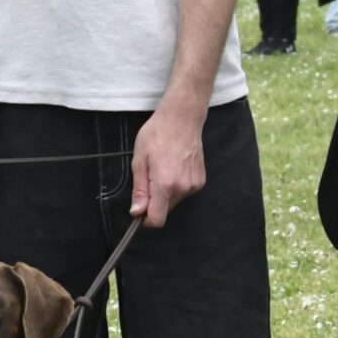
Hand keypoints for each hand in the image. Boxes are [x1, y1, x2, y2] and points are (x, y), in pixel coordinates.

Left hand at [128, 104, 206, 227]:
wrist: (182, 118)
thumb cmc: (158, 133)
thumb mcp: (139, 160)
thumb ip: (139, 190)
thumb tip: (136, 212)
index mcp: (165, 184)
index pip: (157, 219)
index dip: (146, 219)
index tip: (140, 210)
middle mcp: (183, 188)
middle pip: (165, 210)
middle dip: (155, 202)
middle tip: (149, 177)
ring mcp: (194, 185)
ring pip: (174, 202)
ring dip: (165, 193)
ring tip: (163, 168)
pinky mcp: (200, 181)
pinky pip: (184, 192)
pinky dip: (176, 186)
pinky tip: (174, 167)